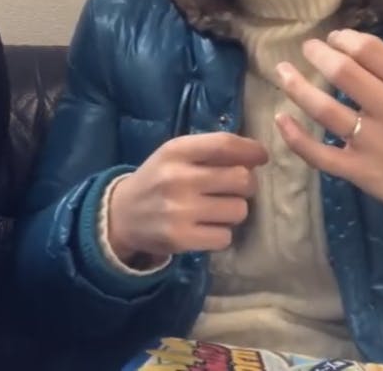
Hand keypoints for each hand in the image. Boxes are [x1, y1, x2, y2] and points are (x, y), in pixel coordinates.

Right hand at [106, 132, 267, 264]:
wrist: (121, 215)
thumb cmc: (158, 180)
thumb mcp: (175, 155)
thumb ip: (210, 150)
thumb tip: (257, 155)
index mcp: (175, 151)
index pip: (224, 144)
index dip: (250, 150)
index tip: (261, 157)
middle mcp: (177, 178)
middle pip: (240, 179)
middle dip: (247, 185)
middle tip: (235, 189)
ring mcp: (178, 210)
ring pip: (238, 210)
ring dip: (234, 211)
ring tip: (217, 210)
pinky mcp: (180, 239)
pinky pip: (224, 237)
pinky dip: (220, 234)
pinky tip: (205, 228)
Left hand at [273, 29, 382, 270]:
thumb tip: (345, 45)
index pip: (370, 51)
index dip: (343, 38)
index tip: (333, 38)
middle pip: (344, 73)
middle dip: (318, 54)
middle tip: (307, 48)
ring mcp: (374, 145)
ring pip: (324, 109)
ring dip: (296, 86)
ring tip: (283, 71)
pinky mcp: (359, 171)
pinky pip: (318, 153)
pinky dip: (294, 135)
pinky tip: (281, 118)